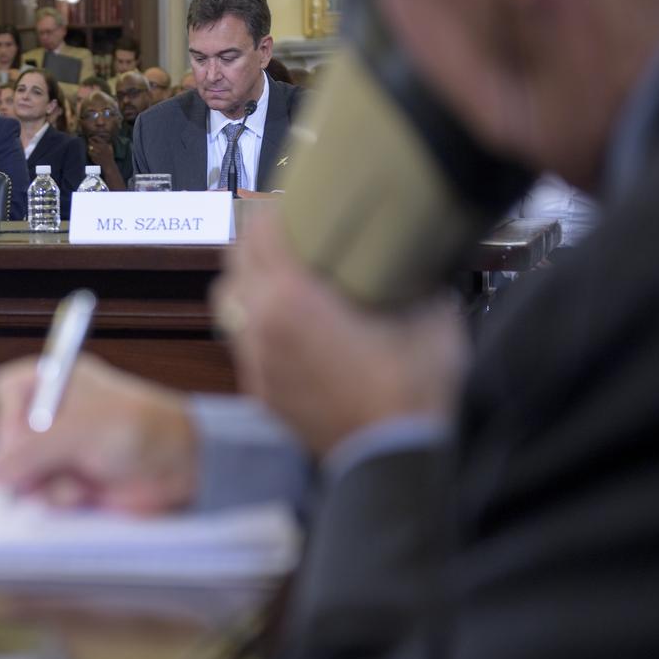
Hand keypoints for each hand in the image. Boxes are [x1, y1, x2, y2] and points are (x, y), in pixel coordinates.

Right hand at [0, 353, 198, 513]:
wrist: (184, 467)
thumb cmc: (142, 429)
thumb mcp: (80, 431)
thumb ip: (32, 450)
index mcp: (57, 380)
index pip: (7, 391)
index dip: (7, 416)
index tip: (18, 440)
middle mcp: (53, 412)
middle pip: (7, 436)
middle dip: (23, 459)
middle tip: (40, 473)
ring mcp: (60, 448)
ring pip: (22, 470)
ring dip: (44, 482)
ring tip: (76, 481)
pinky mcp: (70, 479)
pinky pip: (43, 493)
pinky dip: (60, 497)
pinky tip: (86, 493)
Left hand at [86, 137, 114, 165]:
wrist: (109, 165)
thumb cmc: (110, 156)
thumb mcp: (110, 148)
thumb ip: (106, 143)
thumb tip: (103, 137)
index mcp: (105, 145)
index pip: (97, 138)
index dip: (93, 137)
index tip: (91, 138)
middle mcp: (101, 148)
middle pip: (92, 142)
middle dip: (90, 142)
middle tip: (89, 142)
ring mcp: (97, 153)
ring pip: (89, 148)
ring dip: (89, 148)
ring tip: (90, 149)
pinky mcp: (94, 157)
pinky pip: (89, 153)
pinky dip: (90, 153)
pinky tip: (92, 154)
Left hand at [210, 210, 467, 457]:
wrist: (397, 456)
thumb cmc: (414, 385)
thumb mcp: (428, 311)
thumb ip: (411, 272)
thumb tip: (415, 250)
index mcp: (292, 296)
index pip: (260, 232)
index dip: (272, 211)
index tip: (287, 202)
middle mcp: (261, 325)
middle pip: (234, 262)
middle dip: (254, 242)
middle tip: (282, 233)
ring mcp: (255, 362)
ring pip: (230, 303)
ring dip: (249, 283)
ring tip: (279, 276)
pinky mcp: (260, 392)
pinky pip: (243, 343)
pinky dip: (256, 324)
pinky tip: (287, 325)